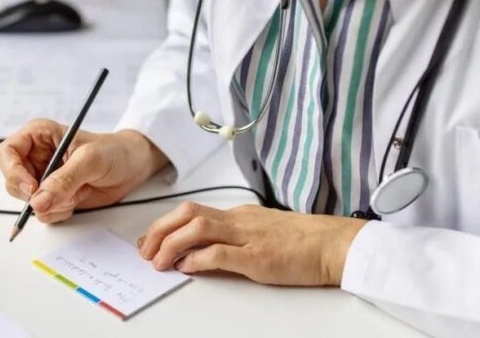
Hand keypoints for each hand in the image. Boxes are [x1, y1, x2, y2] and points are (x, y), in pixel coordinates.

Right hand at [0, 119, 167, 222]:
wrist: (132, 167)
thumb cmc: (113, 151)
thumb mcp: (90, 160)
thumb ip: (64, 180)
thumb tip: (38, 201)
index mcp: (37, 136)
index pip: (6, 153)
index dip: (13, 172)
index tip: (32, 188)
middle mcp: (34, 157)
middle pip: (12, 182)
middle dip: (37, 194)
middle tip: (65, 194)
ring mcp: (42, 179)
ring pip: (28, 202)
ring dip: (53, 204)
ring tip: (78, 191)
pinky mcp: (52, 197)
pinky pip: (43, 213)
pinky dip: (60, 212)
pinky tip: (78, 199)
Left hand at [137, 202, 365, 285]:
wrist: (334, 244)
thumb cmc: (303, 241)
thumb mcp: (261, 233)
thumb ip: (234, 239)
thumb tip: (203, 252)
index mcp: (238, 215)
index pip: (192, 212)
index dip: (166, 224)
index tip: (151, 239)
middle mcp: (238, 220)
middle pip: (188, 214)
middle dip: (160, 230)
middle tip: (146, 250)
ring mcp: (247, 236)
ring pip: (197, 228)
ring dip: (171, 244)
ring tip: (158, 262)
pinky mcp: (257, 256)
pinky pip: (219, 252)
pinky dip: (197, 259)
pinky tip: (186, 268)